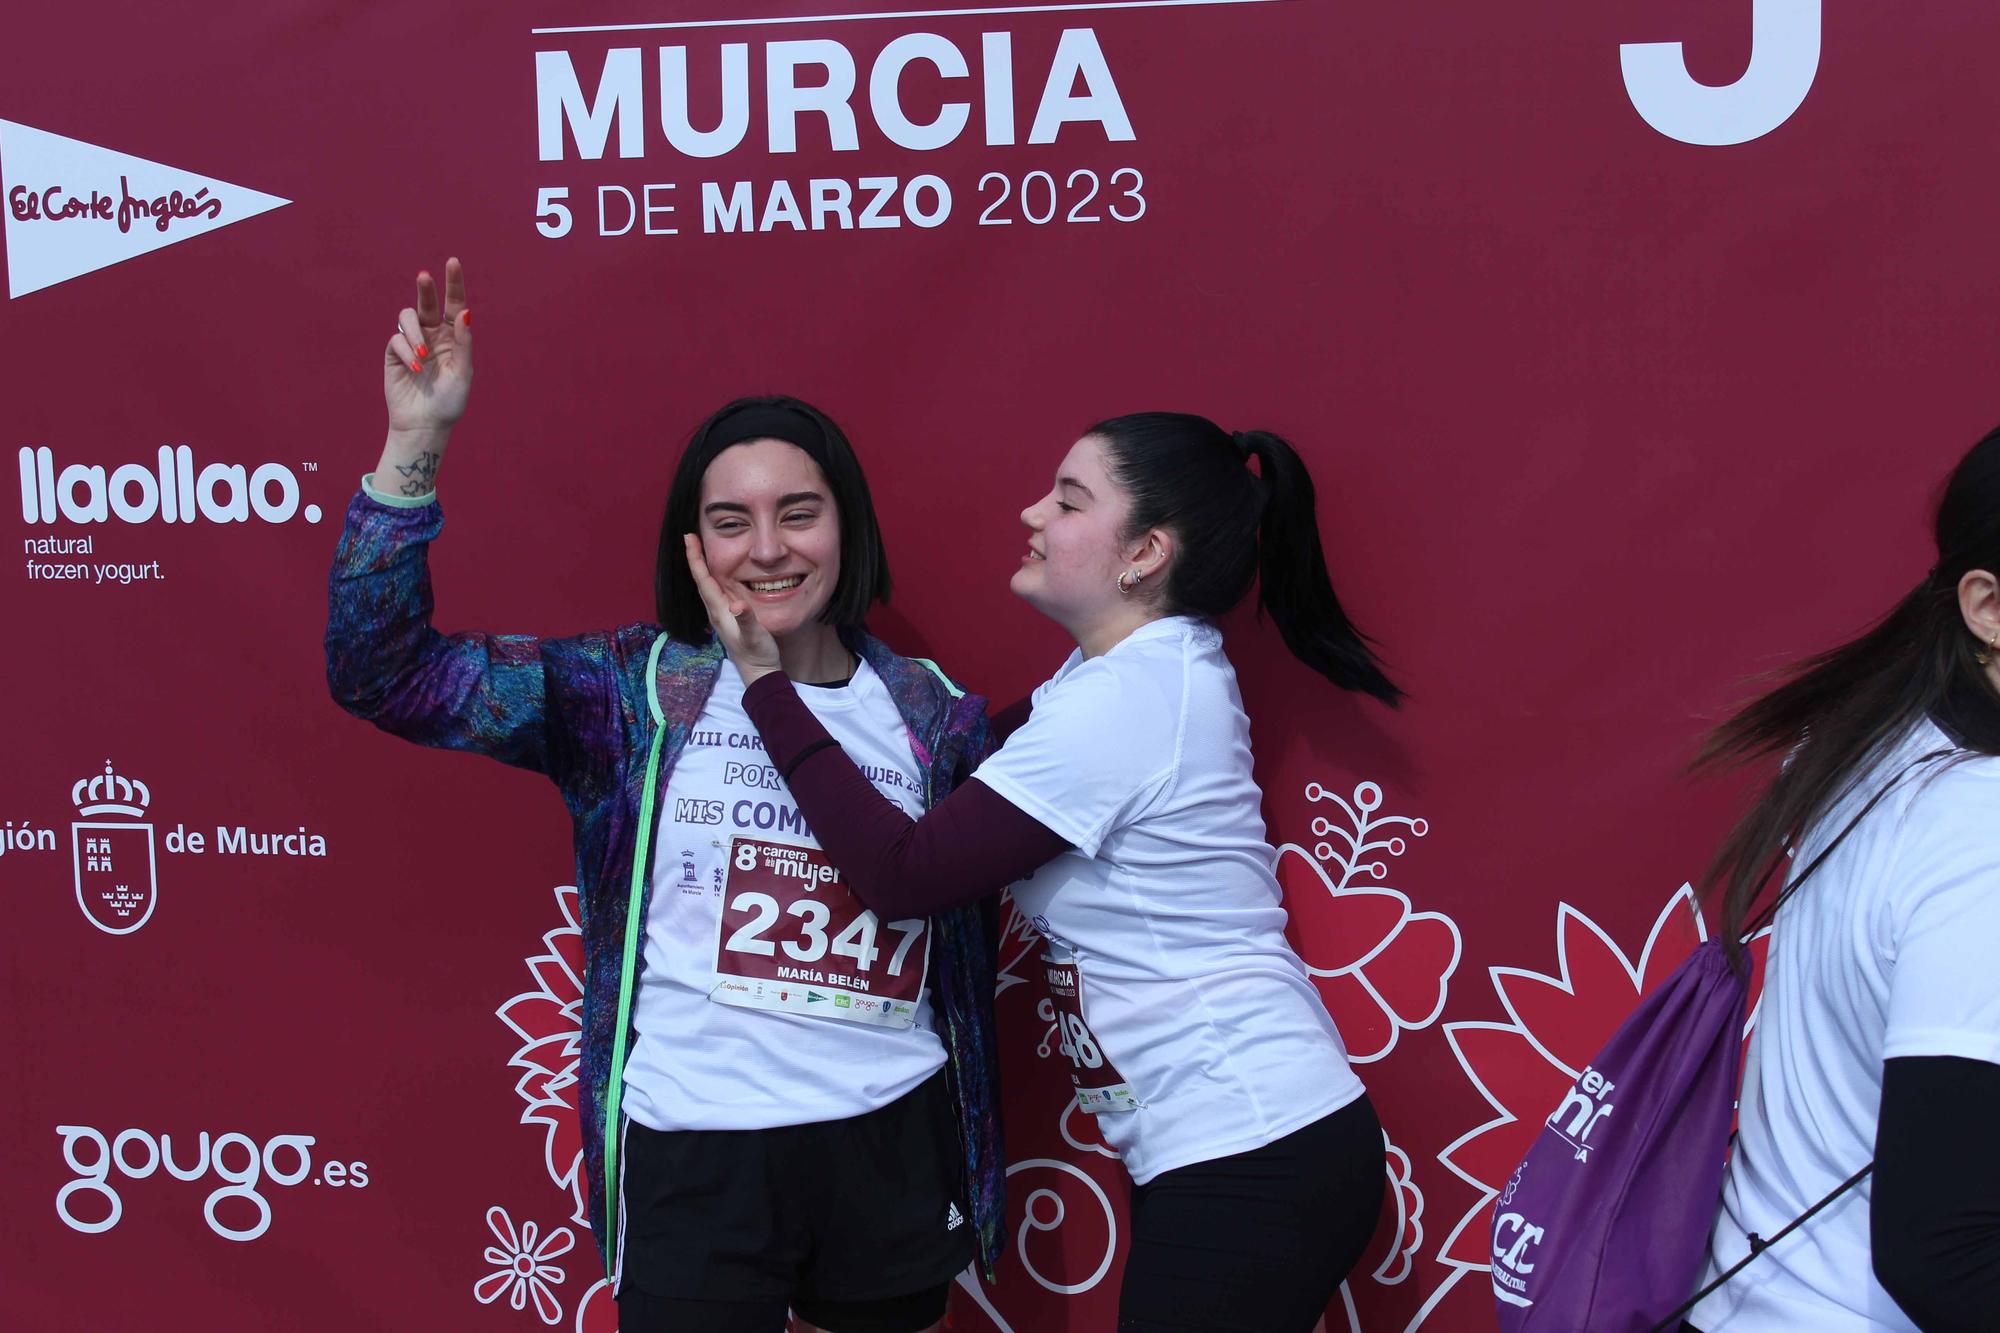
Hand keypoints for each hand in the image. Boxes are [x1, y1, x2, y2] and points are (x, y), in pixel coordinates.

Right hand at [383, 257, 471, 433]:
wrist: (425, 424)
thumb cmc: (449, 401)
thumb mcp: (463, 372)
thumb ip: (463, 342)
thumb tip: (464, 312)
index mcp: (453, 337)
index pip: (454, 305)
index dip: (453, 284)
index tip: (452, 262)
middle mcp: (432, 335)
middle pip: (427, 303)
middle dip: (426, 288)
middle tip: (424, 275)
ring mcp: (412, 342)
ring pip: (408, 317)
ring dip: (415, 332)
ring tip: (422, 355)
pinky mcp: (394, 353)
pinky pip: (396, 338)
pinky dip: (406, 350)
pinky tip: (415, 367)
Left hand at [684, 534, 783, 683]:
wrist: (759, 673)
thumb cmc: (758, 654)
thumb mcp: (754, 637)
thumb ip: (747, 621)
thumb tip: (738, 605)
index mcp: (719, 611)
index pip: (703, 580)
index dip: (695, 559)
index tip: (688, 538)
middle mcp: (716, 611)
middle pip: (701, 580)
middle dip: (696, 558)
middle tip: (691, 537)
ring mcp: (721, 615)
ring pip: (707, 586)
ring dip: (702, 567)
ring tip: (700, 550)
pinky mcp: (729, 617)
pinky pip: (717, 592)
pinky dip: (714, 578)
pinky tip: (719, 575)